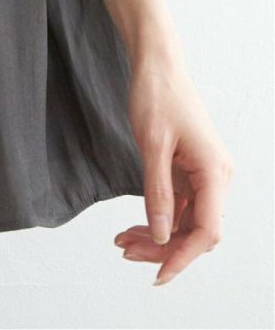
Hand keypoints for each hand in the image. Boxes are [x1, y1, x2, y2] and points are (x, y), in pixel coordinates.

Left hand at [115, 45, 233, 285]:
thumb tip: (161, 235)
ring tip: (122, 241)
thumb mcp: (151, 144)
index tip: (157, 275)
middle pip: (196, 231)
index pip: (206, 231)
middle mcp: (216, 177)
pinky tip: (133, 226)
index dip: (182, 257)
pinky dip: (158, 217)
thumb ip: (157, 192)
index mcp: (214, 172)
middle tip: (125, 252)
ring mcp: (204, 175)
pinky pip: (179, 205)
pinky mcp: (191, 170)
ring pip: (186, 221)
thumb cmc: (157, 95)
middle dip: (163, 247)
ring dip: (157, 235)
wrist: (157, 63)